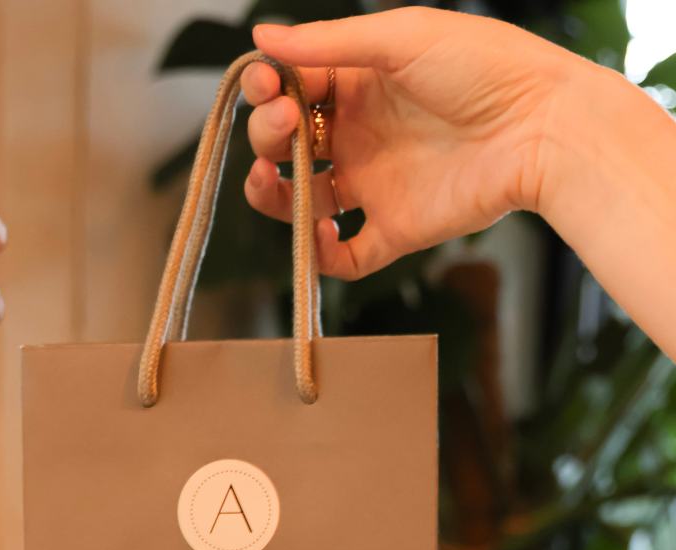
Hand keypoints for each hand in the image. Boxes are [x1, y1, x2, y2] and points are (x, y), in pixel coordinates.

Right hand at [243, 9, 583, 278]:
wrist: (544, 127)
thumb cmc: (486, 68)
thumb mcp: (402, 37)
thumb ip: (327, 42)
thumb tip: (261, 35)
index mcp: (361, 86)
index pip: (292, 91)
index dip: (267, 91)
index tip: (264, 86)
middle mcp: (361, 136)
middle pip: (288, 146)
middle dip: (268, 134)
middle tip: (285, 124)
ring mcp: (375, 185)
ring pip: (302, 204)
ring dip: (271, 196)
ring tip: (268, 180)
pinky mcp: (394, 230)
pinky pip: (343, 258)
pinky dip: (319, 254)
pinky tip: (320, 231)